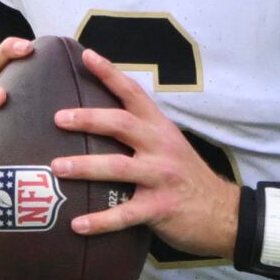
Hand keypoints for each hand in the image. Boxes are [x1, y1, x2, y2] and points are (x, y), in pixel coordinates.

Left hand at [49, 47, 239, 259]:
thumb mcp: (170, 146)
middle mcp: (161, 147)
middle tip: (59, 118)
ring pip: (118, 167)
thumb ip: (142, 133)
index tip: (87, 55)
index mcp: (160, 128)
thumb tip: (99, 122)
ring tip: (56, 166)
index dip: (110, 73)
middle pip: (122, 124)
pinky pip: (124, 213)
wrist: (223, 213)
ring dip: (85, 166)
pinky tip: (76, 225)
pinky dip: (99, 220)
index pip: (134, 94)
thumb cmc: (187, 177)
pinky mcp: (160, 208)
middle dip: (89, 119)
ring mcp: (161, 177)